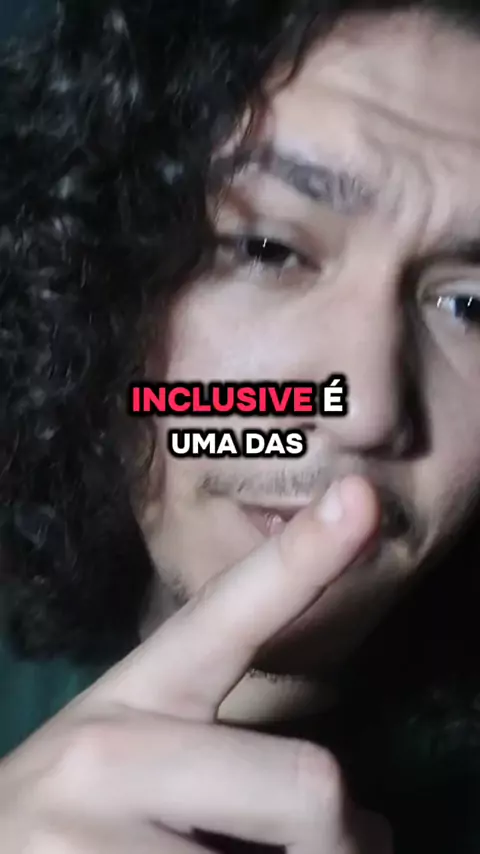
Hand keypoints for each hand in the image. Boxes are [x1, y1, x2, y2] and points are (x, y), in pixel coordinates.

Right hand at [0, 476, 391, 852]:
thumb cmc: (79, 814)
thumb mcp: (140, 757)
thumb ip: (235, 760)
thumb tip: (364, 822)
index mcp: (138, 693)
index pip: (227, 613)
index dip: (300, 558)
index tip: (360, 497)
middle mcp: (108, 753)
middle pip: (308, 783)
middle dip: (347, 833)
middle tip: (348, 845)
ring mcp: (90, 840)